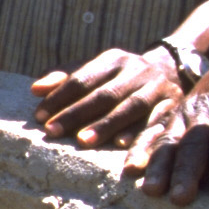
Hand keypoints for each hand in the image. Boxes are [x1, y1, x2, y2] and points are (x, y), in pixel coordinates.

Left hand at [32, 45, 182, 145]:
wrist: (172, 71)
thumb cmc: (121, 78)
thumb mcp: (97, 71)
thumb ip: (66, 79)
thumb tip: (35, 89)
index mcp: (114, 60)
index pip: (82, 78)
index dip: (60, 97)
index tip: (40, 117)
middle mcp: (137, 71)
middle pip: (105, 94)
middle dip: (78, 113)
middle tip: (53, 131)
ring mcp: (157, 88)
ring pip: (131, 108)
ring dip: (107, 126)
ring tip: (84, 142)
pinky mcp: (174, 106)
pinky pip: (156, 124)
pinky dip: (140, 137)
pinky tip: (125, 148)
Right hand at [125, 52, 208, 203]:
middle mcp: (205, 110)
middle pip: (195, 143)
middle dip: (187, 171)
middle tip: (181, 198)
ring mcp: (184, 114)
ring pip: (169, 140)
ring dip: (159, 167)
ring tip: (152, 192)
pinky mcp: (170, 118)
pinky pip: (152, 134)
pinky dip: (141, 151)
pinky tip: (131, 171)